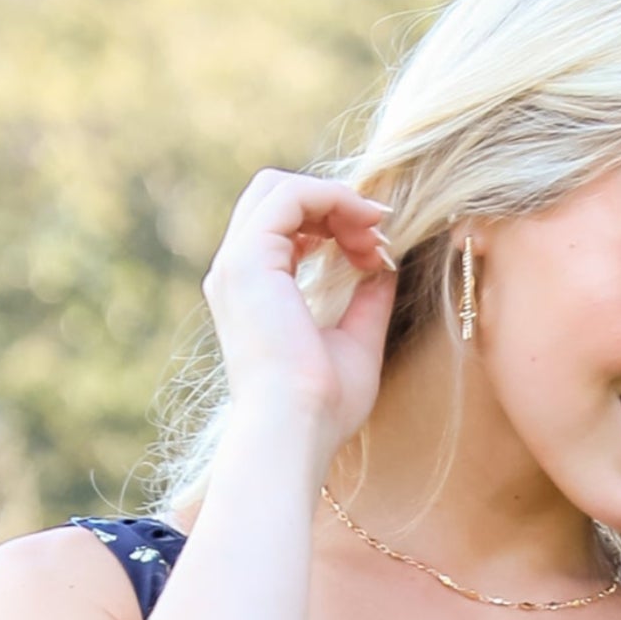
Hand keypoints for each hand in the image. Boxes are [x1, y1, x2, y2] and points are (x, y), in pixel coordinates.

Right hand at [201, 168, 397, 452]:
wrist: (295, 431)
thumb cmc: (322, 408)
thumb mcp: (355, 342)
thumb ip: (366, 300)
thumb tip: (385, 264)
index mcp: (251, 291)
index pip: (284, 224)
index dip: (333, 222)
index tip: (375, 251)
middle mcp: (235, 272)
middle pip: (275, 196)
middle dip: (331, 203)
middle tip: (375, 234)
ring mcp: (236, 263)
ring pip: (281, 188)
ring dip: (336, 200)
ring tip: (373, 234)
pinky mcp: (248, 258)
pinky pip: (290, 195)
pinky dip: (333, 199)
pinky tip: (365, 229)